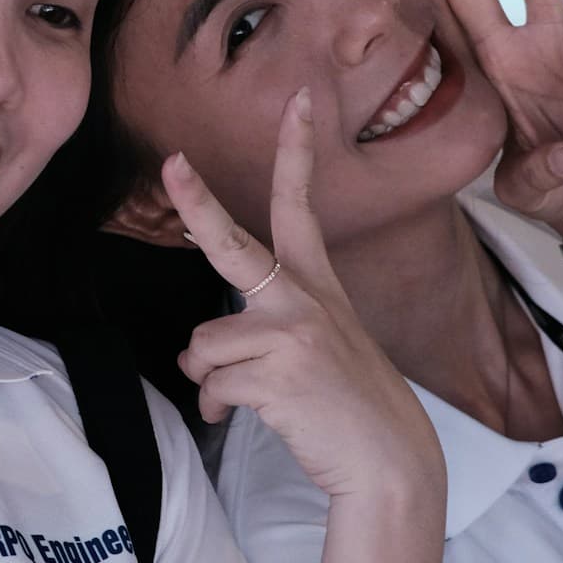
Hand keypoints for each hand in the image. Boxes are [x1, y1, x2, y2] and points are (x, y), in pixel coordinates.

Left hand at [165, 92, 444, 505]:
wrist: (390, 465)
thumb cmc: (349, 408)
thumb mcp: (317, 350)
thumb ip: (259, 335)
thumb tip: (195, 363)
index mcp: (317, 284)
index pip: (300, 206)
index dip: (296, 149)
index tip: (296, 98)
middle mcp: (304, 298)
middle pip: (231, 245)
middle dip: (195, 203)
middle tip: (171, 164)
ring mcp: (292, 331)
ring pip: (204, 346)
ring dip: (211, 380)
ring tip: (253, 397)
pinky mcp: (278, 371)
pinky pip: (212, 386)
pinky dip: (219, 409)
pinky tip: (252, 418)